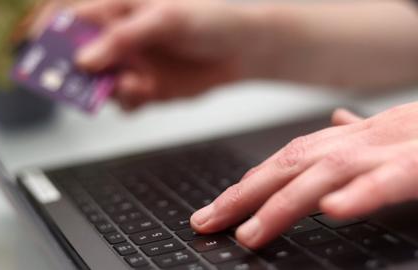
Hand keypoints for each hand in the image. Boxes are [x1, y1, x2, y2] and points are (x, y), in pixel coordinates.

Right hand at [73, 0, 417, 109]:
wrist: (244, 50)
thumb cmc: (211, 19)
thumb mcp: (166, 18)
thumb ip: (124, 36)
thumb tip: (86, 59)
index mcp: (119, 9)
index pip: (72, 15)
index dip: (48, 29)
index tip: (33, 46)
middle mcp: (120, 38)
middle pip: (79, 55)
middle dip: (72, 71)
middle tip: (73, 83)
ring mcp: (132, 64)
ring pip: (100, 83)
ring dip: (105, 90)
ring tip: (128, 86)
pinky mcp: (146, 88)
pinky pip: (124, 101)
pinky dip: (128, 102)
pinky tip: (143, 94)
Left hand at [191, 103, 417, 248]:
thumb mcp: (385, 134)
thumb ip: (354, 135)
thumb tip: (333, 122)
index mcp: (347, 139)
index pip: (284, 160)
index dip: (246, 184)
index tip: (215, 210)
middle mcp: (357, 141)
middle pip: (288, 166)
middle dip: (243, 196)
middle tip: (207, 223)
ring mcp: (388, 149)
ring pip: (326, 173)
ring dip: (283, 204)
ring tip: (249, 233)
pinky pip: (390, 178)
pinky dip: (362, 193)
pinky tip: (334, 211)